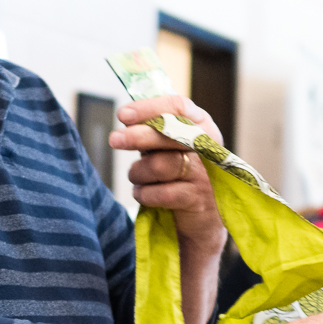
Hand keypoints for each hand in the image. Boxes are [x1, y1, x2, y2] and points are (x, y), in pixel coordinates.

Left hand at [110, 95, 224, 252]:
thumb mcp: (171, 146)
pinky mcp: (197, 198)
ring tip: (137, 177)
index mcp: (201, 125)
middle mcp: (207, 146)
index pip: (178, 107)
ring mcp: (204, 173)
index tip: (123, 115)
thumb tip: (126, 117)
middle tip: (114, 140)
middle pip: (169, 134)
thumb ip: (154, 130)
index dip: (149, 108)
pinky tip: (142, 193)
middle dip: (137, 137)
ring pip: (160, 165)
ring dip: (138, 172)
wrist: (204, 216)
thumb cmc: (181, 173)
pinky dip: (144, 194)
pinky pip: (161, 193)